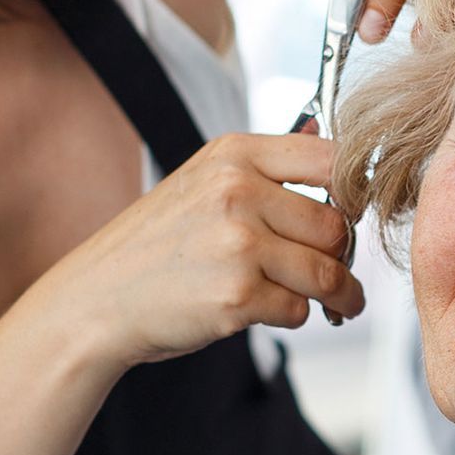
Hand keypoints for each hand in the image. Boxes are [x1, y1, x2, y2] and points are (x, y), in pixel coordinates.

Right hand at [65, 132, 362, 363]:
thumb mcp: (202, 182)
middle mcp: (237, 192)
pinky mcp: (237, 296)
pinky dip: (293, 315)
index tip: (356, 213)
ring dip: (338, 294)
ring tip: (339, 301)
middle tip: (338, 268)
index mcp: (233, 155)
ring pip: (327, 272)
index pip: (331, 158)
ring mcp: (238, 245)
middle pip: (336, 225)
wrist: (97, 300)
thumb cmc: (156, 246)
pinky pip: (299, 309)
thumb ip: (266, 168)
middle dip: (343, 254)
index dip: (357, 190)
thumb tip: (331, 139)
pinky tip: (267, 309)